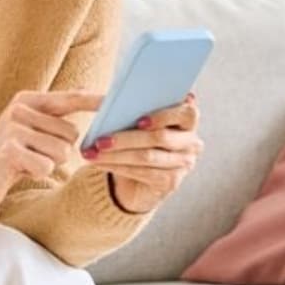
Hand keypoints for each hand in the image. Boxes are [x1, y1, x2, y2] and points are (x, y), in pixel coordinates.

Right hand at [0, 90, 102, 210]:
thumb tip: (96, 112)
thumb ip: (57, 120)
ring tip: (28, 160)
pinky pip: (46, 166)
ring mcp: (13, 128)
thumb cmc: (12, 152)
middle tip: (36, 153)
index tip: (116, 100)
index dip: (94, 100)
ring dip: (50, 163)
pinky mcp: (9, 150)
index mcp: (28, 99)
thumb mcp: (32, 130)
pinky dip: (39, 172)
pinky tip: (21, 169)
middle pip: (71, 134)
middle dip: (61, 150)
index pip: (69, 98)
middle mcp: (20, 109)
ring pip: (62, 152)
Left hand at [84, 93, 202, 213]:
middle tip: (100, 140)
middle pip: (160, 137)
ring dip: (116, 155)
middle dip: (126, 138)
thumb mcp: (137, 121)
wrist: (140, 175)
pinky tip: (100, 163)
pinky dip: (117, 166)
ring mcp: (184, 164)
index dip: (165, 116)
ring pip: (147, 157)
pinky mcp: (171, 182)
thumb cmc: (138, 138)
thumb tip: (111, 102)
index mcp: (188, 120)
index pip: (187, 113)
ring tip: (93, 152)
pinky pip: (142, 172)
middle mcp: (191, 142)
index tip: (139, 120)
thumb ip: (135, 109)